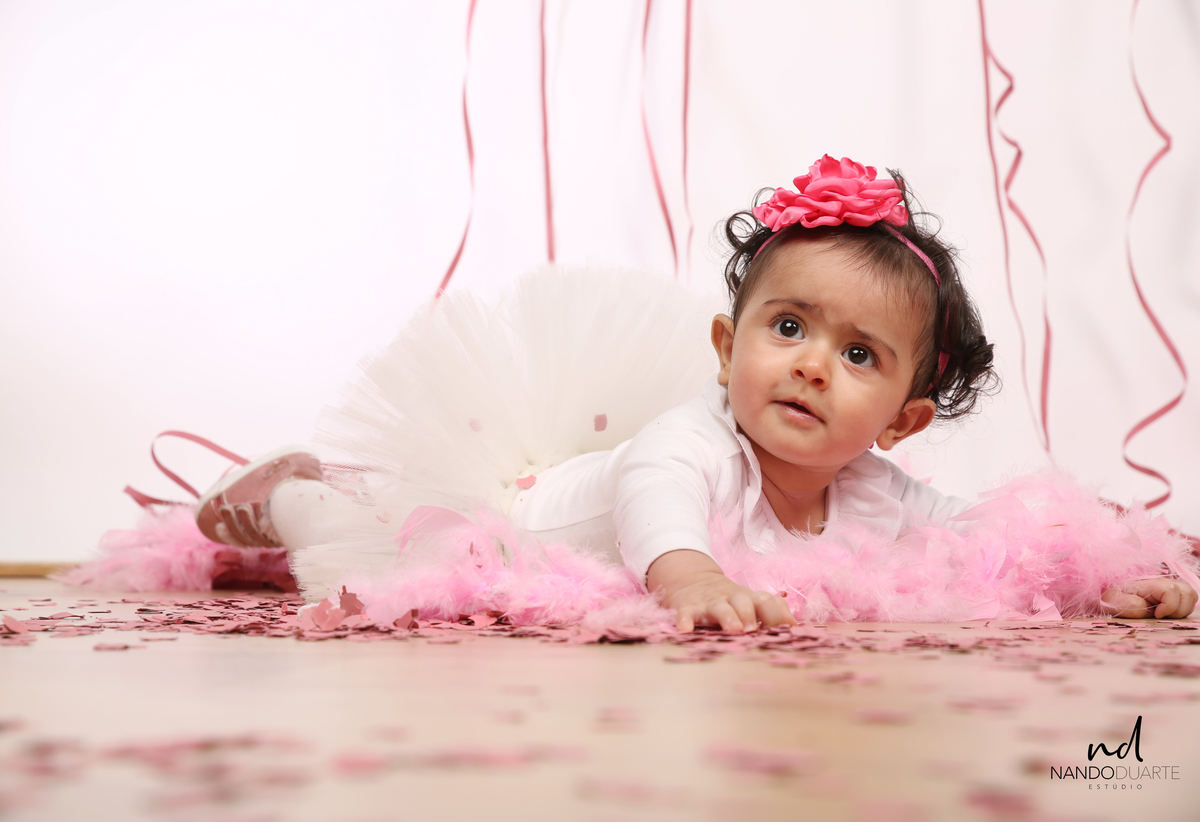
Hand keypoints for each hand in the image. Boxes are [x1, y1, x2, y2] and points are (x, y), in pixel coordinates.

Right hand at [646, 549, 796, 632]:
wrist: (693, 580)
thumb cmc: (730, 599)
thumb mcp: (751, 601)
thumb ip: (774, 611)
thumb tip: (797, 626)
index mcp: (749, 598)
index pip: (765, 601)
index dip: (774, 615)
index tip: (782, 631)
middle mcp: (731, 598)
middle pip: (743, 601)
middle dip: (749, 615)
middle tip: (753, 631)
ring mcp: (709, 603)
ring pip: (720, 607)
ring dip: (728, 617)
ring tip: (733, 630)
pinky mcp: (688, 608)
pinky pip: (686, 614)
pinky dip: (685, 621)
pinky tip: (685, 630)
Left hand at [1101, 578, 1197, 618]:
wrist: (1107, 595)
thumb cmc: (1109, 598)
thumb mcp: (1110, 601)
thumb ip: (1125, 603)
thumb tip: (1144, 607)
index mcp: (1148, 583)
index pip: (1172, 589)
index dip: (1169, 606)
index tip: (1156, 615)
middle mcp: (1162, 583)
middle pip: (1188, 592)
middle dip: (1178, 609)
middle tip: (1160, 616)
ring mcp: (1168, 588)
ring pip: (1190, 595)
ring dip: (1182, 609)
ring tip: (1163, 615)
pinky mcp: (1171, 594)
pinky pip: (1187, 600)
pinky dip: (1181, 609)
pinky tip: (1166, 613)